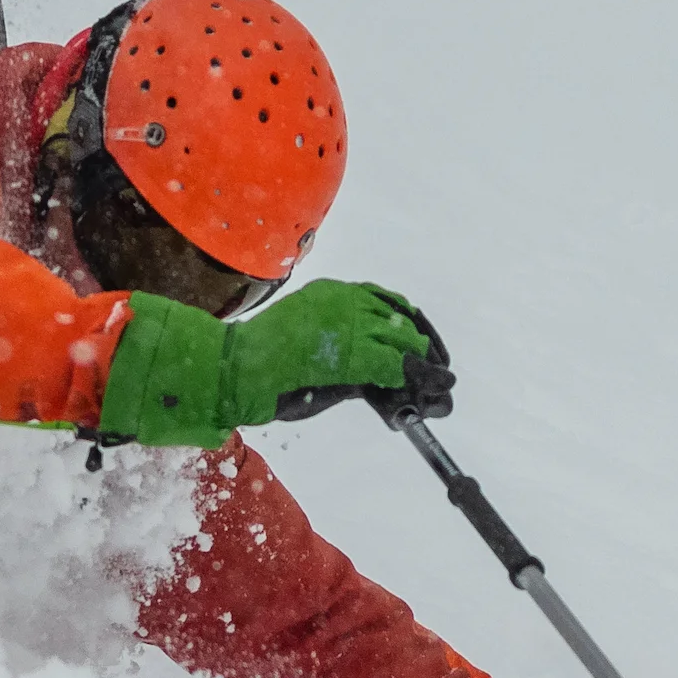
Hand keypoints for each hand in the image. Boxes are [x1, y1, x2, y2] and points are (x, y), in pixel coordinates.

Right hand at [97, 282, 453, 447]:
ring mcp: (348, 324)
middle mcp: (343, 300)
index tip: (421, 340)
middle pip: (401, 315)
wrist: (235, 371)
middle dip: (422, 342)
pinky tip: (436, 385)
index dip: (408, 320)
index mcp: (330, 293)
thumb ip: (338, 347)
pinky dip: (421, 375)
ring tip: (442, 380)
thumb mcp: (307, 344)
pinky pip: (398, 363)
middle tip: (437, 366)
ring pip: (404, 337)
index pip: (384, 299)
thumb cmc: (260, 364)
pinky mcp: (353, 353)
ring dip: (427, 361)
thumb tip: (373, 367)